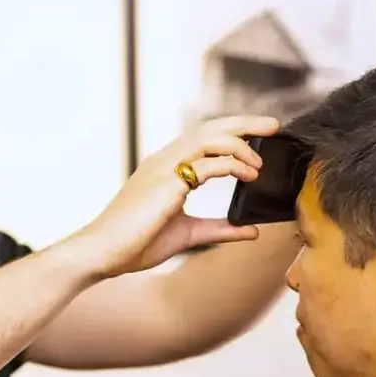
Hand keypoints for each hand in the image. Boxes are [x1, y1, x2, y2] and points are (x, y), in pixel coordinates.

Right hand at [76, 114, 281, 277]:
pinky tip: (248, 175)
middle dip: (244, 123)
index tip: (258, 136)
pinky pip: (208, 164)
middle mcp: (165, 160)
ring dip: (240, 143)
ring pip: (209, 137)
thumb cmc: (136, 243)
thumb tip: (252, 230)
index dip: (232, 131)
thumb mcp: (188, 234)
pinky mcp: (167, 182)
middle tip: (273, 125)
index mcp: (166, 167)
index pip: (204, 137)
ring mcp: (164, 167)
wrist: (102, 253)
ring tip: (259, 161)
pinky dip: (233, 165)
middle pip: (210, 127)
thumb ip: (221, 228)